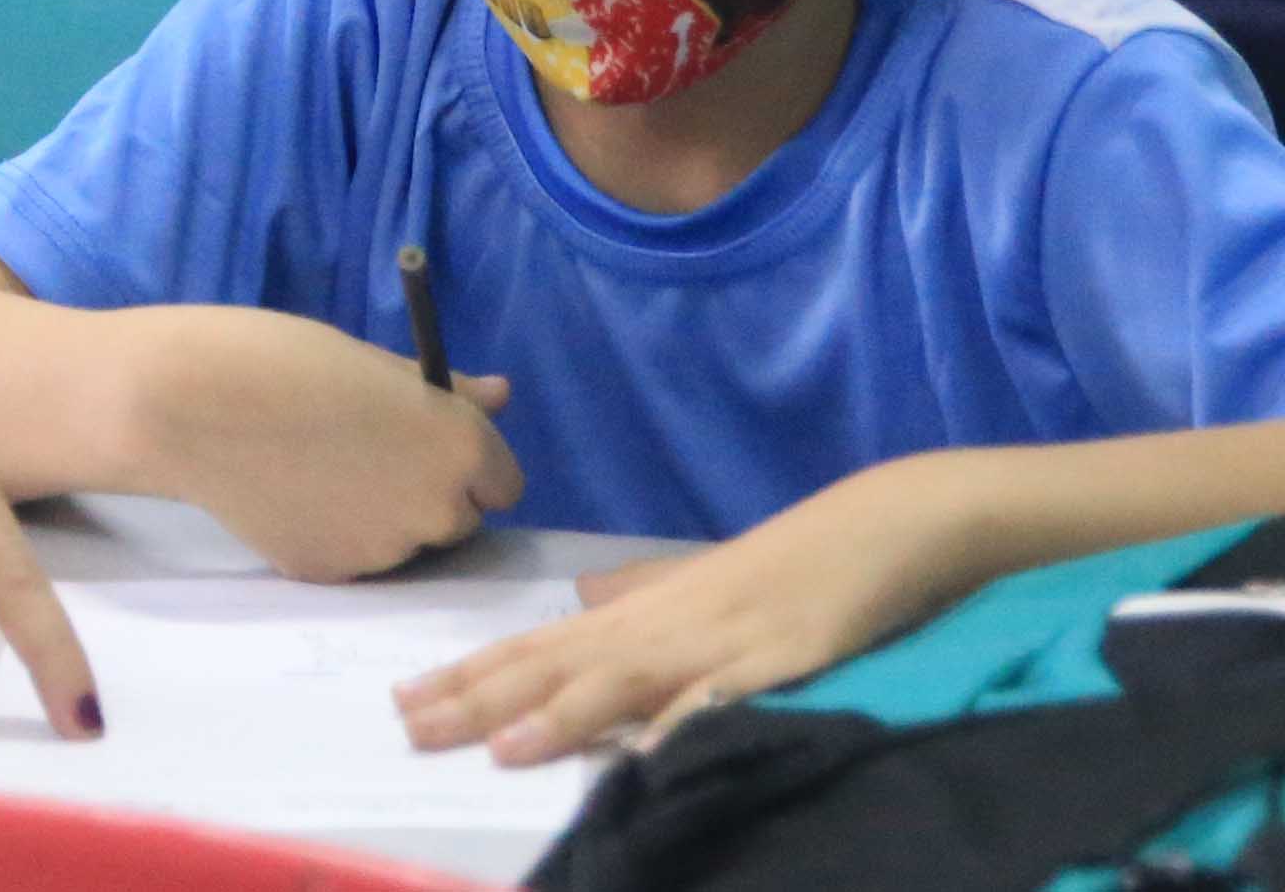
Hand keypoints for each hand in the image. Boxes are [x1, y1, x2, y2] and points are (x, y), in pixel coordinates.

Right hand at [133, 311, 521, 581]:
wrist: (188, 404)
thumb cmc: (283, 360)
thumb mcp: (373, 362)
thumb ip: (446, 391)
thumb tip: (501, 396)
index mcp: (460, 448)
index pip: (501, 483)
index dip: (462, 462)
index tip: (418, 442)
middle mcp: (437, 510)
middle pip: (457, 520)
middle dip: (425, 494)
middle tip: (363, 455)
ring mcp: (384, 552)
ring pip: (403, 542)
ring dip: (381, 517)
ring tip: (317, 470)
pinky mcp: (332, 575)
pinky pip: (352, 558)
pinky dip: (333, 534)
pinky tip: (290, 495)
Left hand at [395, 464, 970, 764]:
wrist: (882, 527)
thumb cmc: (790, 562)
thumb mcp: (698, 582)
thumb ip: (640, 595)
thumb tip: (584, 601)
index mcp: (639, 612)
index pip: (534, 647)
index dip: (468, 676)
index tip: (401, 702)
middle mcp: (662, 625)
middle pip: (557, 665)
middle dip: (482, 700)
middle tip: (411, 728)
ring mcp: (718, 643)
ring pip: (625, 681)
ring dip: (563, 716)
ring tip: (504, 748)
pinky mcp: (779, 660)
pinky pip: (725, 699)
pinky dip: (686, 726)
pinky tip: (654, 756)